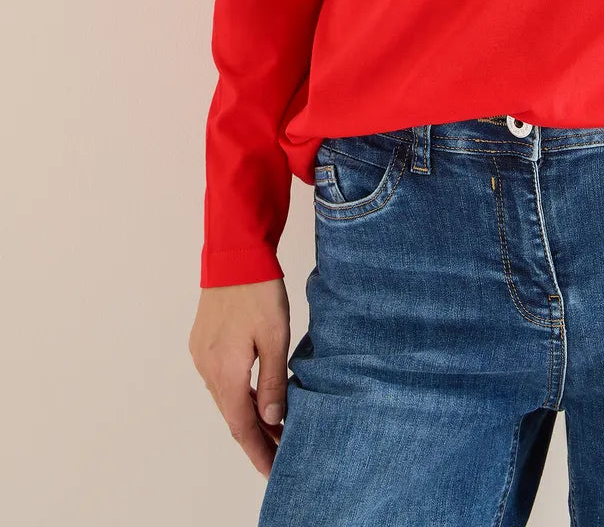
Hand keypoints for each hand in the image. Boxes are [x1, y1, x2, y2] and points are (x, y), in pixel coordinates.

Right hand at [189, 278, 289, 477]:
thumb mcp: (274, 337)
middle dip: (256, 438)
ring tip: (274, 429)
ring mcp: (201, 355)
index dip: (259, 452)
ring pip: (226, 398)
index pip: (242, 427)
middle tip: (280, 454)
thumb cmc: (258, 291)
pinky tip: (254, 397)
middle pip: (232, 416)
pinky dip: (238, 395)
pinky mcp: (202, 343)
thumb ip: (272, 382)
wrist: (234, 254)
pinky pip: (220, 380)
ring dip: (247, 415)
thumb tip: (272, 421)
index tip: (274, 471)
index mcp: (225, 372)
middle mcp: (207, 369)